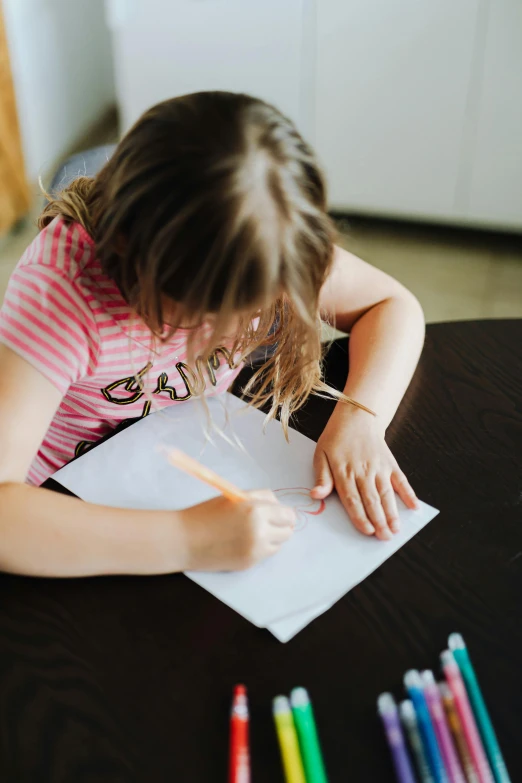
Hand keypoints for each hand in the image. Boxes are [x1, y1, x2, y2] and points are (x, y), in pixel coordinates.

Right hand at [180, 490, 295, 570]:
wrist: (184, 540)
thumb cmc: (206, 514)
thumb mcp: (234, 497)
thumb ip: (259, 498)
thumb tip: (279, 506)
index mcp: (255, 510)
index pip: (287, 514)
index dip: (283, 513)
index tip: (277, 513)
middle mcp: (259, 531)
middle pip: (287, 530)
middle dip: (280, 526)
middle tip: (267, 522)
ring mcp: (255, 550)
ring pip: (279, 543)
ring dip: (272, 538)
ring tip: (253, 532)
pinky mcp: (249, 563)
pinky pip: (266, 554)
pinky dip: (261, 548)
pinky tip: (244, 542)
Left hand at [311, 406, 417, 539]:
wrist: (357, 417)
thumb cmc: (336, 439)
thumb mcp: (321, 455)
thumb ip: (321, 477)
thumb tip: (316, 495)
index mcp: (344, 472)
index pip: (353, 499)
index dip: (360, 516)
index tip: (367, 531)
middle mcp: (364, 471)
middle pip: (372, 500)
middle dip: (379, 521)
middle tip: (385, 538)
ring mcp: (379, 468)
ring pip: (387, 493)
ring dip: (393, 513)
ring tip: (396, 529)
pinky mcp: (390, 464)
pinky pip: (401, 480)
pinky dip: (409, 494)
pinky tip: (414, 507)